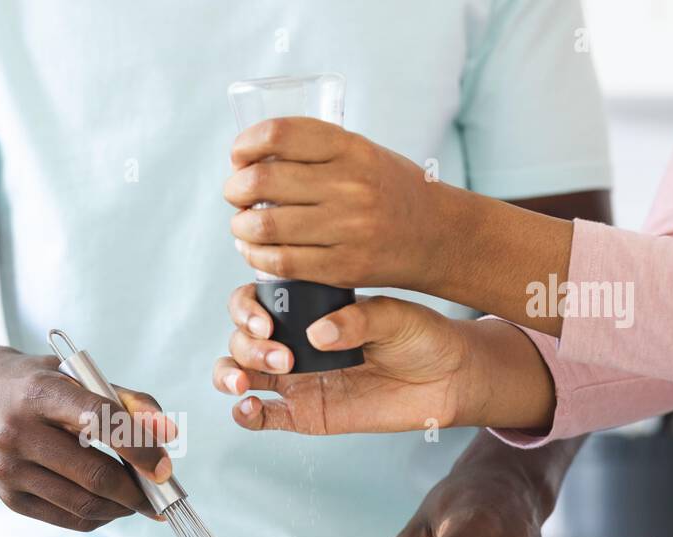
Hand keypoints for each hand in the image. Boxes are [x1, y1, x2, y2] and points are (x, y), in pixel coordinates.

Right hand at [0, 346, 174, 531]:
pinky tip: (112, 505)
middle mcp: (17, 431)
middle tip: (162, 492)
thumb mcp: (75, 374)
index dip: (139, 448)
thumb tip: (167, 435)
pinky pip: (66, 517)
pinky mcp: (8, 497)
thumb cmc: (32, 383)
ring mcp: (9, 469)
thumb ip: (127, 400)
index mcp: (38, 392)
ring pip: (82, 503)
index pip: (100, 421)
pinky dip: (98, 517)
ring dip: (122, 508)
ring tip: (141, 500)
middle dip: (137, 490)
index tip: (164, 467)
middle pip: (93, 474)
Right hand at [214, 285, 473, 432]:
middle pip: (240, 339)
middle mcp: (294, 341)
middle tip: (283, 358)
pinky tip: (248, 408)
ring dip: (231, 375)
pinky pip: (262, 417)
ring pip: (239, 373)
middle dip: (247, 347)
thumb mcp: (395, 317)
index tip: (266, 323)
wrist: (448, 379)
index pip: (255, 302)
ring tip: (247, 385)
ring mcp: (295, 379)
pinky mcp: (304, 413)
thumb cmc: (422, 338)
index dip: (246, 310)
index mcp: (307, 310)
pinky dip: (245, 414)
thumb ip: (357, 320)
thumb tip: (318, 333)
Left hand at [224, 118, 450, 290]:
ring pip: (265, 226)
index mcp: (351, 149)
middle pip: (263, 181)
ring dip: (240, 225)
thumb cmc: (389, 190)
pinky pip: (281, 262)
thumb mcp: (363, 153)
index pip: (279, 134)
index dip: (246, 145)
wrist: (437, 235)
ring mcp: (347, 228)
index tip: (239, 156)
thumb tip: (251, 160)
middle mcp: (349, 185)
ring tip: (242, 224)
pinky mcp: (343, 267)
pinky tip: (252, 249)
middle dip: (235, 188)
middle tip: (235, 194)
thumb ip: (316, 152)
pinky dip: (254, 255)